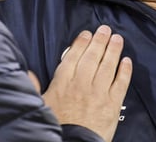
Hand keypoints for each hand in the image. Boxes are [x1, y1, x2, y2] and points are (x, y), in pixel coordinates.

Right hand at [42, 25, 131, 140]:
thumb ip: (34, 86)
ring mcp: (98, 92)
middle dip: (99, 41)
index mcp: (63, 82)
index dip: (81, 43)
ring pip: (108, 66)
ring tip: (117, 39)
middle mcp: (81, 83)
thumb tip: (28, 73)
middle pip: (92, 57)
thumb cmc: (55, 126)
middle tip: (105, 29)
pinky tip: (127, 61)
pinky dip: (125, 71)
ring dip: (113, 50)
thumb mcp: (39, 105)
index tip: (86, 34)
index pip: (73, 56)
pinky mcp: (112, 104)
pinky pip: (121, 83)